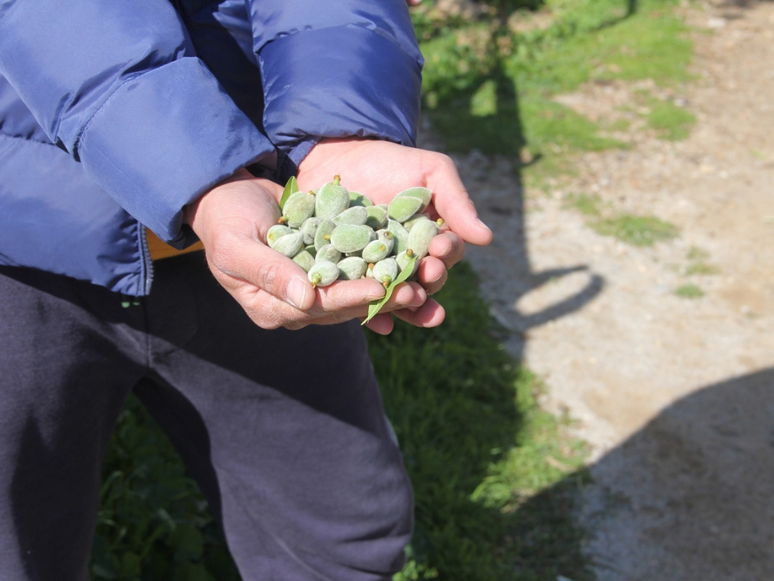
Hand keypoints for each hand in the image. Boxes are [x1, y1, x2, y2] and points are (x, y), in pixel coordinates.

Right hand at [184, 169, 428, 332]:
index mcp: (269, 308)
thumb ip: (268, 272)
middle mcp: (293, 306)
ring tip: (422, 282)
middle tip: (417, 291)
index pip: (317, 308)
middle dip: (380, 298)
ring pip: (355, 292)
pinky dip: (380, 266)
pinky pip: (355, 270)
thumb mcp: (235, 244)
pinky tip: (408, 261)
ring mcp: (310, 288)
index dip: (349, 299)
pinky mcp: (324, 267)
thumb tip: (305, 300)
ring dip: (387, 286)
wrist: (226, 194)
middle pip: (343, 306)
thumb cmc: (223, 219)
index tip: (379, 288)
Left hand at [297, 138, 492, 326]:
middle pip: (425, 281)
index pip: (446, 255)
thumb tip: (486, 238)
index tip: (440, 247)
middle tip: (427, 274)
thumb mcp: (431, 172)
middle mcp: (408, 261)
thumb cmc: (389, 162)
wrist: (336, 157)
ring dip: (409, 306)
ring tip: (410, 303)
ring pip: (399, 297)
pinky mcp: (350, 280)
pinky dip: (374, 315)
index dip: (447, 254)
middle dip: (430, 280)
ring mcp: (379, 272)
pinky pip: (364, 302)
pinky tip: (381, 324)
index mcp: (431, 240)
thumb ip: (457, 202)